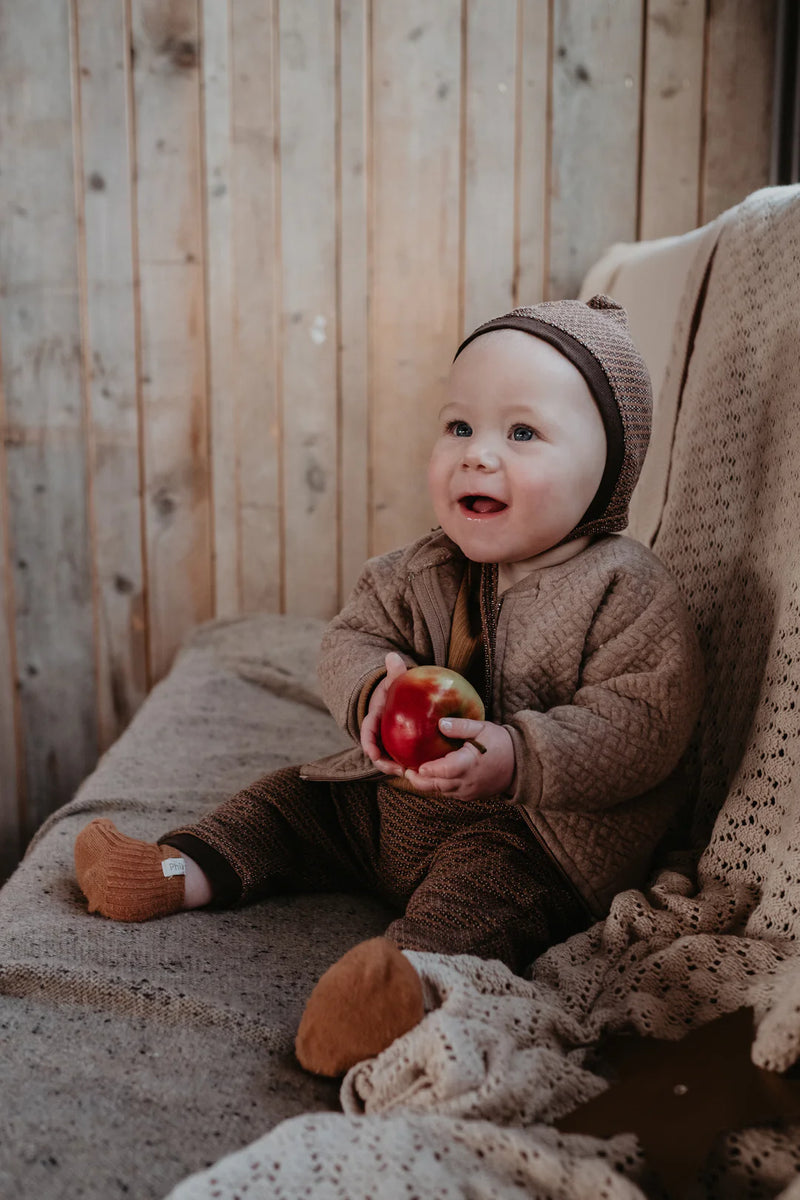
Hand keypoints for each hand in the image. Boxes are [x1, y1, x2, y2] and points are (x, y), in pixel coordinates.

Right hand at [360, 652, 408, 776]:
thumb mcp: (394, 680)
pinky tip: (420, 769)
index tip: (372, 753)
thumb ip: (395, 671)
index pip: (367, 732)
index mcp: (375, 718)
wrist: (397, 696)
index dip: (368, 743)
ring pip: (388, 758)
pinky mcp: (398, 745)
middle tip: (397, 769)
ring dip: (395, 767)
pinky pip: (401, 756)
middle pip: (376, 751)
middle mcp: (379, 732)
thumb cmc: (394, 688)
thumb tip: (392, 656)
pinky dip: (407, 763)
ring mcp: (387, 740)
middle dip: (383, 762)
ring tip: (409, 773)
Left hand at [403, 717, 515, 801]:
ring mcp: (468, 791)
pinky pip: (450, 794)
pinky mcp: (470, 796)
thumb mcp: (482, 728)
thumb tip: (440, 723)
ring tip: (413, 773)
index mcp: (470, 764)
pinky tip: (432, 778)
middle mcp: (467, 782)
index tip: (416, 766)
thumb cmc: (501, 743)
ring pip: (441, 791)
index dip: (429, 770)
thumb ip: (460, 726)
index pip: (445, 771)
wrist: (521, 765)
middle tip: (406, 771)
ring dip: (427, 784)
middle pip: (437, 785)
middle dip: (419, 780)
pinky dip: (439, 787)